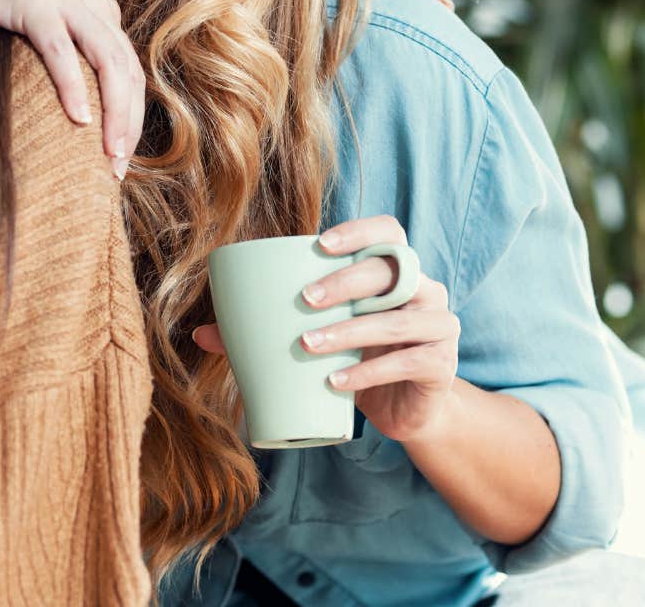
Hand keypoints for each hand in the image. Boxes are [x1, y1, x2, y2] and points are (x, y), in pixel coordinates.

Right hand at [0, 0, 143, 178]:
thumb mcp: (44, 46)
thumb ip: (73, 68)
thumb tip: (92, 130)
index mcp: (101, 12)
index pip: (131, 72)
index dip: (134, 119)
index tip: (121, 162)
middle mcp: (91, 1)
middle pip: (126, 69)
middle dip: (128, 122)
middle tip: (118, 167)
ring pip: (106, 59)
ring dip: (113, 110)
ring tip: (108, 150)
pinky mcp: (33, 2)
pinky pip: (60, 49)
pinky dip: (72, 85)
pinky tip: (78, 117)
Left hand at [193, 215, 460, 441]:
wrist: (407, 412)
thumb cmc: (357, 361)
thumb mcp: (319, 341)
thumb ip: (267, 332)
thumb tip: (201, 334)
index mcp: (395, 272)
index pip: (389, 232)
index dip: (359, 232)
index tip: (320, 246)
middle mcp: (425, 290)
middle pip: (392, 270)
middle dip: (346, 281)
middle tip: (305, 301)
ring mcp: (439, 326)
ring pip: (398, 317)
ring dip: (350, 330)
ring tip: (308, 345)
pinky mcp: (442, 366)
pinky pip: (411, 361)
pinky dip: (370, 372)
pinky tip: (337, 382)